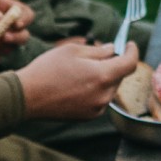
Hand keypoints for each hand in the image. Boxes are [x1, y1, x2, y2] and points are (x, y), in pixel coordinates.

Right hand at [17, 38, 140, 120]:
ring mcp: (97, 108)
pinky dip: (96, 90)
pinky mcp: (88, 116)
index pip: (130, 63)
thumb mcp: (73, 51)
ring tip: (81, 71)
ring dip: (104, 78)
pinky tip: (77, 85)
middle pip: (119, 76)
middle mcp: (104, 95)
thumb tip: (113, 50)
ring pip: (109, 88)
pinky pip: (100, 99)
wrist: (28, 96)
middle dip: (113, 64)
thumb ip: (98, 50)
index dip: (132, 51)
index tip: (130, 45)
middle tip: (98, 55)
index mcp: (103, 76)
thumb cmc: (48, 69)